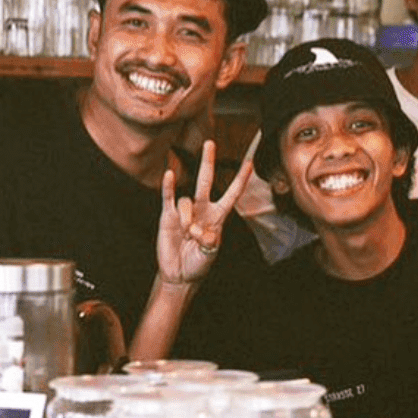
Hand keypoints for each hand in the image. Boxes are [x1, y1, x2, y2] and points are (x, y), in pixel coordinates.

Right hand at [156, 136, 258, 286]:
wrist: (179, 274)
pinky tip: (168, 175)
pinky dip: (168, 187)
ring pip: (187, 202)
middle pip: (206, 180)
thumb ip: (208, 242)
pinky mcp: (168, 216)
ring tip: (186, 235)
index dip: (240, 178)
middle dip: (208, 162)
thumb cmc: (198, 263)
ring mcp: (185, 211)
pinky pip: (169, 198)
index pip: (231, 193)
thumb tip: (200, 231)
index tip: (250, 162)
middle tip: (210, 143)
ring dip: (186, 219)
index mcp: (218, 216)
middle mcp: (203, 209)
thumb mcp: (209, 253)